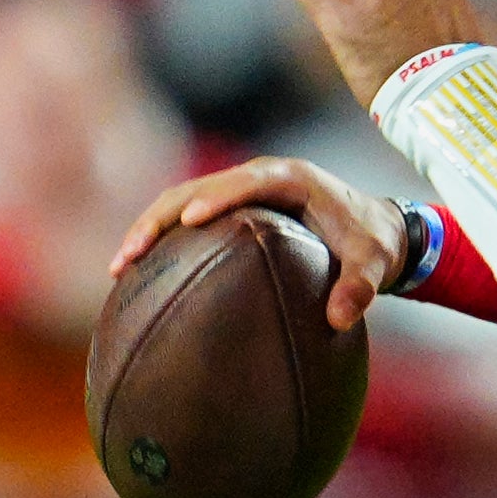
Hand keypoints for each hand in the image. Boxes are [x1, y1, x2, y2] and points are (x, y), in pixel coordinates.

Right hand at [112, 157, 408, 331]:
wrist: (375, 228)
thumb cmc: (373, 242)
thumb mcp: (376, 261)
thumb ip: (362, 286)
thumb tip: (339, 319)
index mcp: (291, 179)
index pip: (247, 181)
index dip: (217, 197)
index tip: (190, 220)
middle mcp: (259, 178)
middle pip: (197, 188)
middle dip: (161, 217)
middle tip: (132, 253)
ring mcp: (241, 192)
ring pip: (181, 201)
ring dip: (149, 229)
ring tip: (120, 268)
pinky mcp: (230, 209)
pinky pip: (187, 219)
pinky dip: (161, 241)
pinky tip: (136, 275)